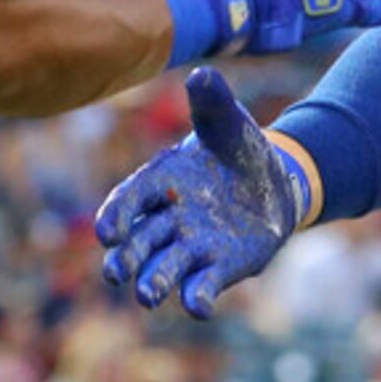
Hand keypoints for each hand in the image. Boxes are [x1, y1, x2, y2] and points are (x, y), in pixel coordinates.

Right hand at [97, 68, 300, 318]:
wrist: (273, 182)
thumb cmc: (238, 149)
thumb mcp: (228, 122)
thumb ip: (212, 102)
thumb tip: (203, 74)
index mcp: (161, 181)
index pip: (130, 200)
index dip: (116, 216)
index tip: (107, 233)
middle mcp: (168, 219)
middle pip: (140, 242)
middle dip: (127, 258)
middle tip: (115, 274)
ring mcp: (191, 247)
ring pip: (164, 268)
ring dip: (153, 282)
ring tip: (146, 296)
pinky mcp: (218, 268)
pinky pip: (202, 286)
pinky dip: (198, 297)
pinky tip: (199, 307)